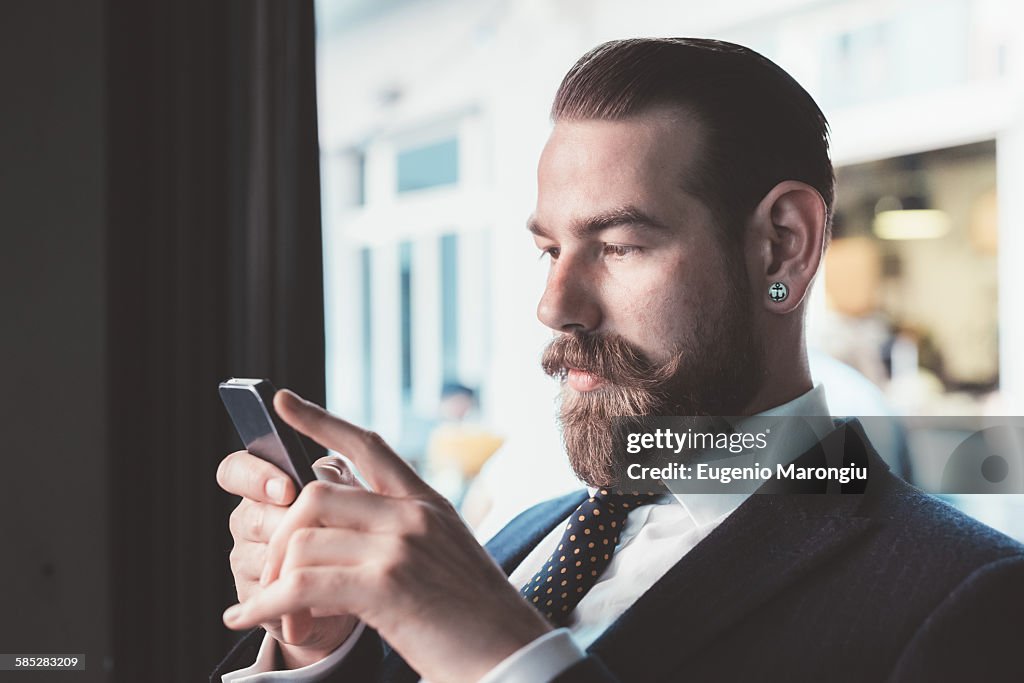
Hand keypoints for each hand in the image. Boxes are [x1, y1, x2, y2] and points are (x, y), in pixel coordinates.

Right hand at [217, 449, 359, 667]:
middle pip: (251, 517)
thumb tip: (326, 474)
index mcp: (263, 487)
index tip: (288, 490)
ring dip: (297, 562)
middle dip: (287, 525)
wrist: (351, 585)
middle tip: (318, 532)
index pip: (234, 470)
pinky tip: (324, 594)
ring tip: (331, 565)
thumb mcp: (350, 496)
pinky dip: (300, 594)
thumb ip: (336, 478)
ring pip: (261, 557)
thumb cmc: (350, 528)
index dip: (254, 476)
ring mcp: (245, 559)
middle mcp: (247, 520)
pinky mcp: (254, 598)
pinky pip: (269, 594)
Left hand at [221, 390, 551, 682]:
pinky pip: (301, 584)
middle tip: (267, 578)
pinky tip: (248, 619)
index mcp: (428, 504)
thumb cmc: (477, 620)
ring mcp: (401, 546)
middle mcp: (413, 515)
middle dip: (278, 535)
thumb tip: (342, 532)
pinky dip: (265, 604)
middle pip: (316, 494)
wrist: (514, 656)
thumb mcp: (446, 558)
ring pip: (302, 541)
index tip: (281, 401)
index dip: (320, 421)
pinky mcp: (387, 586)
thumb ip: (404, 534)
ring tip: (271, 617)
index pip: (367, 447)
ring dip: (271, 583)